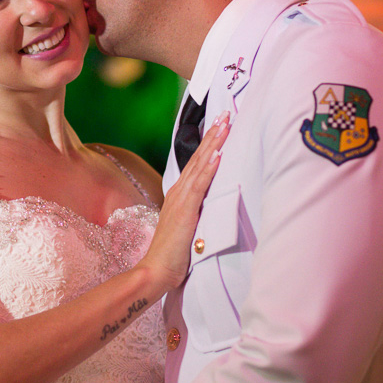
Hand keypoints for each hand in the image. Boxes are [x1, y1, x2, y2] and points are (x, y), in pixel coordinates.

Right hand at [139, 111, 229, 290]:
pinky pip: (199, 186)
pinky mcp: (185, 211)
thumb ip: (198, 211)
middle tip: (226, 112)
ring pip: (200, 166)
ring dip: (213, 143)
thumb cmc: (173, 254)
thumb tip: (213, 204)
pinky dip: (208, 168)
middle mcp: (179, 192)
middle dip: (213, 134)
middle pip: (198, 157)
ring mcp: (181, 200)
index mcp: (180, 195)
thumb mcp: (188, 226)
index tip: (220, 124)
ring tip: (225, 124)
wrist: (156, 270)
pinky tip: (217, 154)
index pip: (197, 163)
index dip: (209, 142)